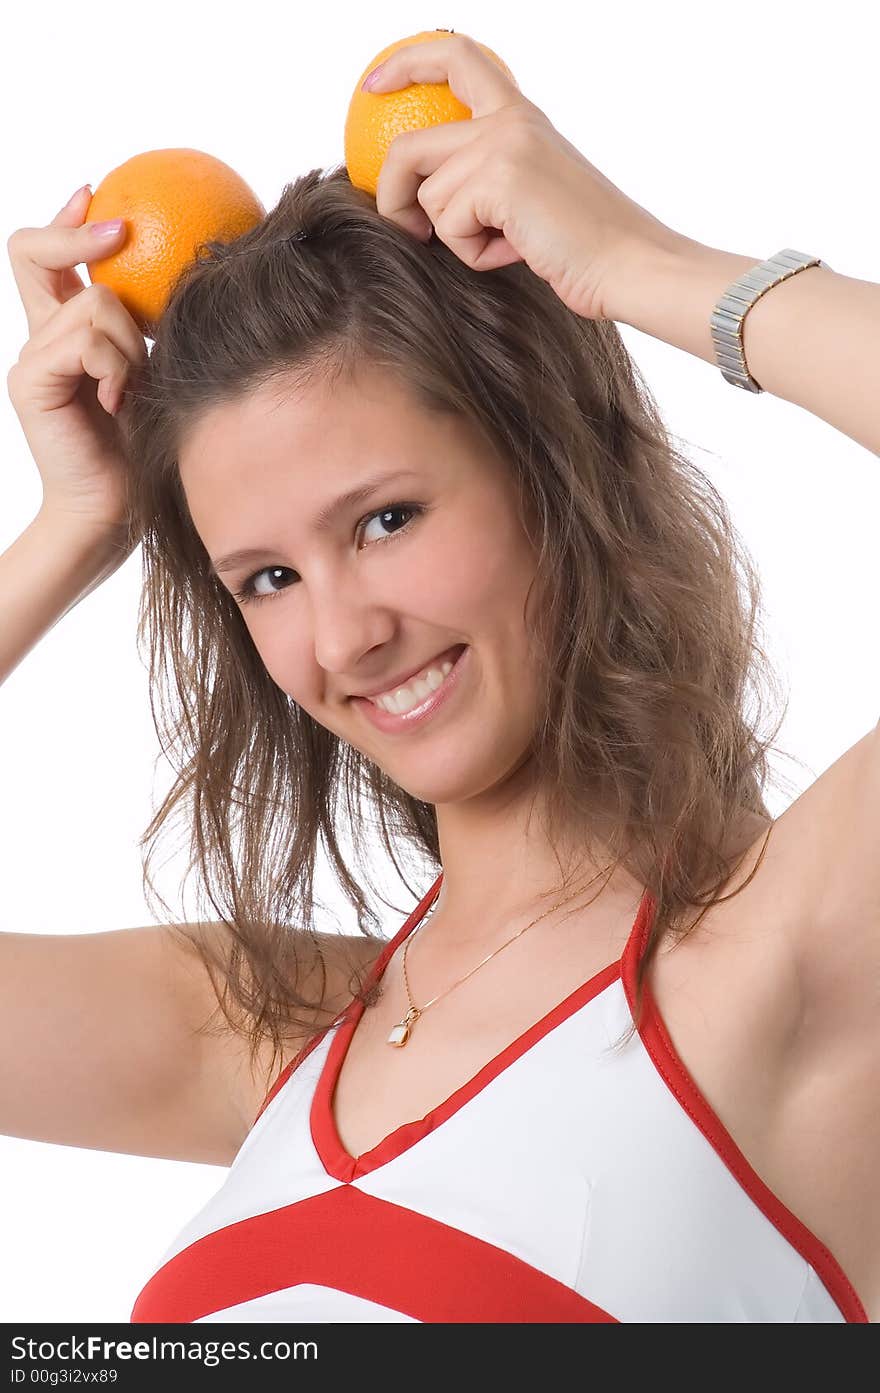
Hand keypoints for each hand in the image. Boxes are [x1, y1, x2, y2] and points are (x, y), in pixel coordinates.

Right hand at [6, 185, 148, 531]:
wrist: (117, 510)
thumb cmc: (148, 447)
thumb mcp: (156, 373)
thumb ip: (150, 328)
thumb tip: (192, 268)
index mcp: (65, 333)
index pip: (47, 259)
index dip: (65, 220)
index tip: (95, 193)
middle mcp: (40, 338)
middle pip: (35, 253)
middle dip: (78, 237)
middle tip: (121, 234)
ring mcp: (30, 358)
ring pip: (89, 304)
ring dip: (128, 341)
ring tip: (131, 386)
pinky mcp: (30, 380)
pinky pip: (85, 342)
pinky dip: (115, 367)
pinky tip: (119, 400)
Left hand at [364, 32, 687, 321]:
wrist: (628, 264)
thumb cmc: (583, 247)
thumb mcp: (530, 196)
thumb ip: (487, 177)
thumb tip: (423, 193)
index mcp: (521, 114)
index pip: (456, 59)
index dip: (406, 65)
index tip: (374, 86)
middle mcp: (509, 119)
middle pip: (409, 145)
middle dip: (392, 194)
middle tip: (410, 232)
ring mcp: (502, 145)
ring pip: (429, 197)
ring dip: (456, 238)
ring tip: (506, 245)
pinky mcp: (498, 178)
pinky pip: (448, 226)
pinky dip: (474, 254)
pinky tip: (516, 252)